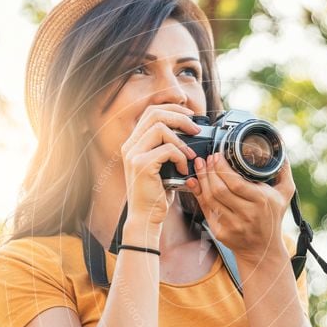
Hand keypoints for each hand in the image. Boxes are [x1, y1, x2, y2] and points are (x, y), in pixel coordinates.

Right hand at [121, 104, 200, 225]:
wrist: (146, 217)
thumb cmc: (156, 194)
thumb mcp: (163, 166)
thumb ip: (169, 148)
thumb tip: (191, 132)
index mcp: (134, 143)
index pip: (151, 112)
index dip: (172, 109)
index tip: (190, 116)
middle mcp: (130, 145)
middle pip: (155, 113)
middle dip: (180, 117)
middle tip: (196, 130)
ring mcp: (133, 154)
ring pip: (160, 128)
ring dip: (181, 141)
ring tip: (190, 156)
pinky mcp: (141, 165)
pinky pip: (167, 149)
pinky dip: (180, 157)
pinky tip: (183, 170)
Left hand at [185, 152, 295, 263]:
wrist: (262, 249)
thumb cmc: (273, 218)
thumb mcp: (285, 194)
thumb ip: (283, 171)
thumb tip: (280, 151)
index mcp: (261, 201)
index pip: (235, 183)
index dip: (222, 168)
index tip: (217, 156)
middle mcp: (246, 214)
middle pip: (219, 190)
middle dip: (209, 171)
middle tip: (206, 159)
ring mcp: (232, 225)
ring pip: (210, 199)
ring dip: (202, 180)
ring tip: (200, 167)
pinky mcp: (221, 233)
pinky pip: (206, 210)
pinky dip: (199, 194)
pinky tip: (196, 182)